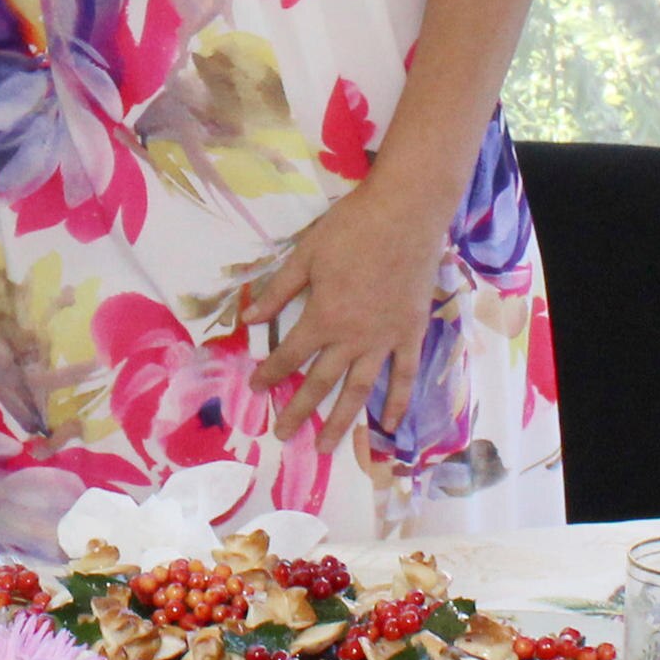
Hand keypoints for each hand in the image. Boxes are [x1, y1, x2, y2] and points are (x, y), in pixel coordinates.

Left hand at [235, 171, 458, 439]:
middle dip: (298, 411)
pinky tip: (389, 425)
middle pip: (321, 383)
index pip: (289, 355)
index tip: (254, 389)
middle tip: (283, 436)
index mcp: (323, 317)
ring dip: (343, 421)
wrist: (406, 213)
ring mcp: (385, 340)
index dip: (269, 373)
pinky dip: (397, 402)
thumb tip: (248, 319)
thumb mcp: (306, 254)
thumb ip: (278, 291)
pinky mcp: (411, 333)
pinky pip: (404, 375)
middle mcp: (353, 338)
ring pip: (360, 390)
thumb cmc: (351, 228)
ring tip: (328, 447)